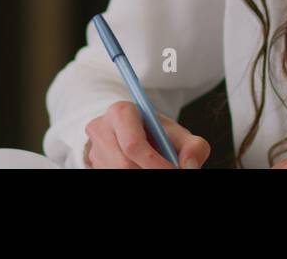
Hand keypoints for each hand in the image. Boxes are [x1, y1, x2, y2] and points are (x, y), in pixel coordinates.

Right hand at [83, 101, 209, 168]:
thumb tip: (189, 166)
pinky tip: (142, 167)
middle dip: (149, 170)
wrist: (133, 134)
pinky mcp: (92, 164)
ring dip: (140, 173)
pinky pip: (113, 174)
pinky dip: (132, 175)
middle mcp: (101, 129)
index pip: (133, 144)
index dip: (155, 164)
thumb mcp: (177, 134)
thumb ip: (193, 146)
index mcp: (121, 112)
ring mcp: (94, 149)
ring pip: (118, 171)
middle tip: (170, 171)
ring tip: (156, 165)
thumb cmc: (156, 133)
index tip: (175, 170)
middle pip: (124, 164)